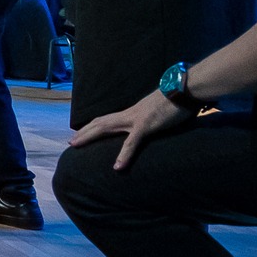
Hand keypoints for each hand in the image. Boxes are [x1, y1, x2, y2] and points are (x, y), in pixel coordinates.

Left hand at [70, 90, 191, 170]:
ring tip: (75, 146)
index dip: (93, 125)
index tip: (81, 132)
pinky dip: (124, 155)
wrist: (186, 89)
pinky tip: (118, 167)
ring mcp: (136, 119)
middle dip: (84, 131)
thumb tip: (153, 122)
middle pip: (100, 122)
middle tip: (70, 141)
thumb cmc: (178, 100)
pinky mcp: (147, 125)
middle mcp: (130, 114)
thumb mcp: (160, 111)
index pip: (107, 118)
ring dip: (89, 137)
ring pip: (106, 127)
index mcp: (133, 112)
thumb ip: (153, 117)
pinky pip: (132, 142)